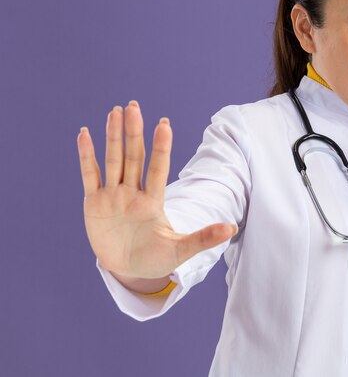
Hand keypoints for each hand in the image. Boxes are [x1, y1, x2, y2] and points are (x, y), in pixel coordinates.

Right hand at [77, 101, 236, 280]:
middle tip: (134, 106)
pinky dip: (86, 156)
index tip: (164, 124)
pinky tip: (85, 133)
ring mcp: (113, 196)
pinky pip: (90, 175)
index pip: (158, 169)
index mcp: (153, 202)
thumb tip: (232, 228)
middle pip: (133, 157)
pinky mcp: (94, 203)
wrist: (129, 270)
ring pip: (113, 160)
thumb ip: (203, 238)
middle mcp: (133, 193)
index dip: (161, 148)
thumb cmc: (156, 258)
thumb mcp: (180, 250)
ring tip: (116, 112)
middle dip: (134, 132)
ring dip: (113, 137)